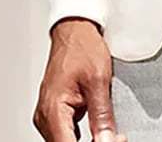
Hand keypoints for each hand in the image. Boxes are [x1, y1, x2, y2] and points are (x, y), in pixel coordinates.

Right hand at [33, 17, 126, 141]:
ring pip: (65, 141)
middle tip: (116, 137)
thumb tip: (107, 140)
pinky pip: (65, 132)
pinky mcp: (54, 112)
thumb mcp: (99, 80)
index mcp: (52, 110)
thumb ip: (102, 114)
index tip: (113, 141)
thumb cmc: (83, 47)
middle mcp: (45, 116)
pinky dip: (81, 135)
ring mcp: (47, 115)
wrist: (75, 30)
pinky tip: (98, 129)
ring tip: (111, 133)